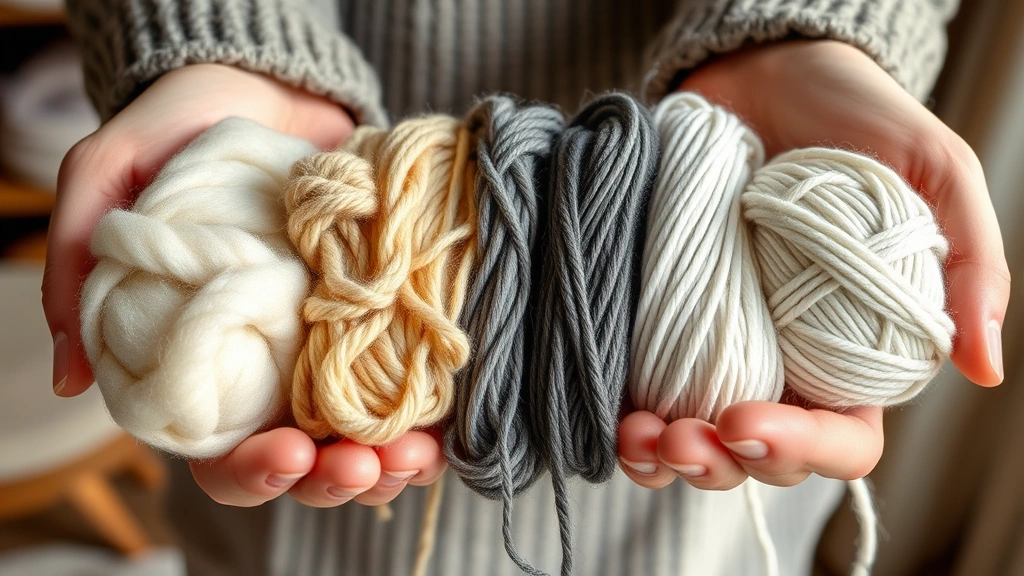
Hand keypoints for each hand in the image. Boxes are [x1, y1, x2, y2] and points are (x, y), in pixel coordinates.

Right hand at [43, 63, 447, 505]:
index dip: (254, 473)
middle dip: (334, 478)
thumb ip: (76, 259)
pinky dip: (433, 416)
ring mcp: (336, 348)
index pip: (226, 454)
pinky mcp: (387, 318)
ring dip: (389, 463)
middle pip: (305, 462)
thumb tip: (71, 378)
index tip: (286, 455)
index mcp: (210, 365)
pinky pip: (415, 385)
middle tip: (361, 466)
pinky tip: (442, 422)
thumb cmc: (179, 133)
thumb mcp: (109, 176)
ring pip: (365, 438)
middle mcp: (276, 371)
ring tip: (410, 455)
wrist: (264, 88)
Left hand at [619, 40, 1009, 489]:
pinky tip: (614, 413)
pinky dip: (626, 422)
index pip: (841, 440)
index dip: (801, 450)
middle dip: (718, 462)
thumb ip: (968, 265)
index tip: (746, 420)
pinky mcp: (665, 324)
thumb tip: (985, 367)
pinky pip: (645, 392)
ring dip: (665, 456)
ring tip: (638, 433)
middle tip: (677, 436)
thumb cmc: (856, 122)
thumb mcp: (931, 173)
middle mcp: (786, 365)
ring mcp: (719, 348)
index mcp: (854, 354)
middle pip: (760, 456)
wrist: (767, 77)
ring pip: (698, 439)